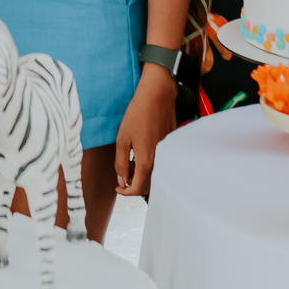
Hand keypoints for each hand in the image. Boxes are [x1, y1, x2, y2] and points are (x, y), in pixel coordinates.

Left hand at [114, 61, 178, 197]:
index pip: (138, 188)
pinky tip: (141, 151)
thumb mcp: (122, 139)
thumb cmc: (137, 115)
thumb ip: (120, 163)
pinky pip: (161, 163)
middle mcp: (160, 161)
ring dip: (141, 173)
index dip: (126, 192)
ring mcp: (168, 154)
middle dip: (133, 183)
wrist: (158, 95)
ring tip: (130, 159)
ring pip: (155, 174)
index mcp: (147, 161)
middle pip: (148, 185)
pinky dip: (150, 163)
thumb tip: (121, 181)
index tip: (117, 188)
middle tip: (123, 171)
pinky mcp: (172, 146)